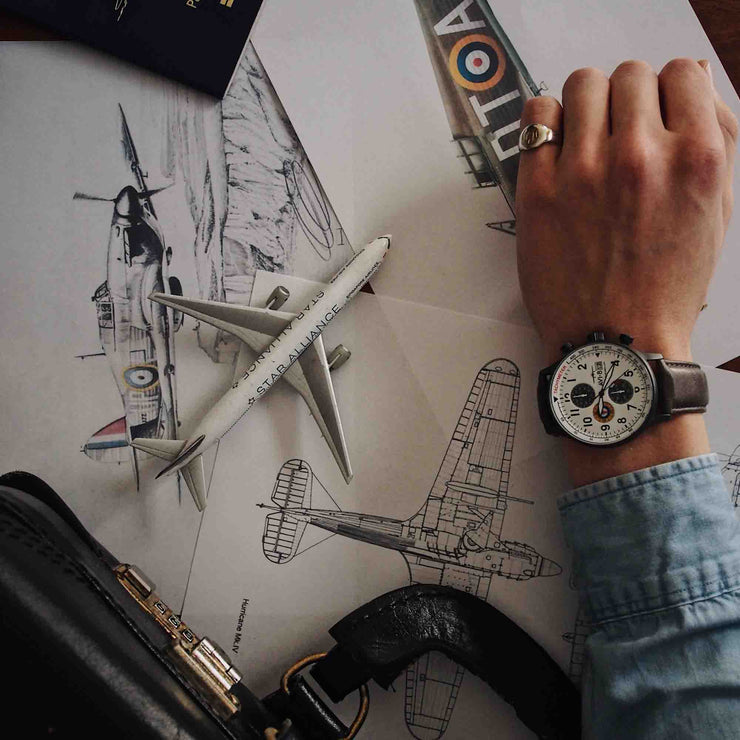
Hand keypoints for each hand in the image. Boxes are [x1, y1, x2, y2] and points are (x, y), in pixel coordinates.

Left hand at [516, 59, 736, 362]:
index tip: (655, 113)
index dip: (668, 91)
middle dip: (627, 99)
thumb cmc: (665, 287)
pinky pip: (536, 115)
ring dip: (586, 103)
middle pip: (629, 75)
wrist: (616, 342)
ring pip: (582, 84)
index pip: (681, 73)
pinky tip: (556, 148)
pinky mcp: (538, 190)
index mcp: (697, 160)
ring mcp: (584, 172)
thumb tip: (697, 80)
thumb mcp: (717, 213)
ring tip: (586, 139)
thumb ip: (716, 139)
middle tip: (619, 133)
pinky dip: (546, 121)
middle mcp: (641, 157)